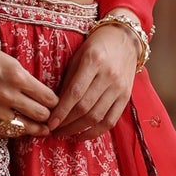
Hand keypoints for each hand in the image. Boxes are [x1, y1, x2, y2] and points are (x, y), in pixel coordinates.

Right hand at [0, 23, 58, 135]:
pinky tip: (21, 128)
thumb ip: (25, 78)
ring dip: (36, 128)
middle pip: (40, 115)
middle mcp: (7, 95)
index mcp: (16, 76)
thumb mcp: (8, 60)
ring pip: (25, 127)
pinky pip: (6, 131)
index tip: (56, 104)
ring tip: (42, 128)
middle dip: (48, 116)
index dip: (55, 103)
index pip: (47, 97)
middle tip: (51, 117)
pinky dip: (16, 131)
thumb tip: (42, 95)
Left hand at [46, 22, 137, 138]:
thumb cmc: (96, 46)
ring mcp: (119, 87)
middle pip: (85, 107)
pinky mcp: (126, 96)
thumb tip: (54, 105)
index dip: (61, 111)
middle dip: (66, 123)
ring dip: (78, 130)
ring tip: (64, 134)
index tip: (50, 123)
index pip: (75, 93)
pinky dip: (95, 132)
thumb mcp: (78, 56)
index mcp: (93, 61)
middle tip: (53, 131)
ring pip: (96, 116)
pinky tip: (82, 136)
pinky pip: (111, 121)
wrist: (125, 39)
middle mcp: (109, 75)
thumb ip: (68, 79)